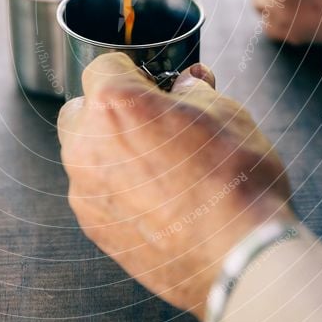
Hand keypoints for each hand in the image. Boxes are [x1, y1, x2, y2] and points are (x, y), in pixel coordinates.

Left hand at [58, 53, 292, 320]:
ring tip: (161, 168)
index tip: (152, 84)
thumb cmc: (234, 180)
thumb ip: (195, 90)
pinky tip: (158, 201)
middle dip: (110, 112)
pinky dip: (117, 191)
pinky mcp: (94, 229)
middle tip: (154, 124)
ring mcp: (86, 192)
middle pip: (83, 112)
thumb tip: (190, 81)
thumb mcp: (226, 112)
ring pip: (85, 156)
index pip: (103, 66)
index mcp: (115, 104)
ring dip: (111, 152)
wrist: (238, 255)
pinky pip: (96, 195)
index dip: (132, 71)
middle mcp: (87, 146)